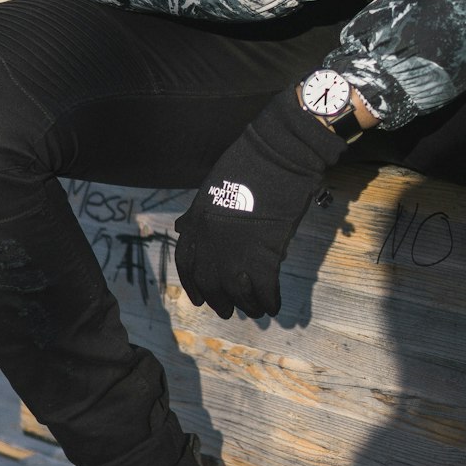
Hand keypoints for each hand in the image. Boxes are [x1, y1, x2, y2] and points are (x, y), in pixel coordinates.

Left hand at [174, 90, 346, 318]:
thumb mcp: (214, 185)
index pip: (187, 262)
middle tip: (229, 311)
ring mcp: (236, 249)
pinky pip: (264, 289)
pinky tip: (275, 304)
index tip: (200, 298)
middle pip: (210, 283)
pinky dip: (270, 300)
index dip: (193, 284)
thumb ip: (200, 212)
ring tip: (257, 311)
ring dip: (247, 306)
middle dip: (220, 301)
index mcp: (198, 220)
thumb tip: (185, 227)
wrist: (280, 153)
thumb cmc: (252, 162)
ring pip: (237, 292)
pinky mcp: (265, 254)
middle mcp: (211, 240)